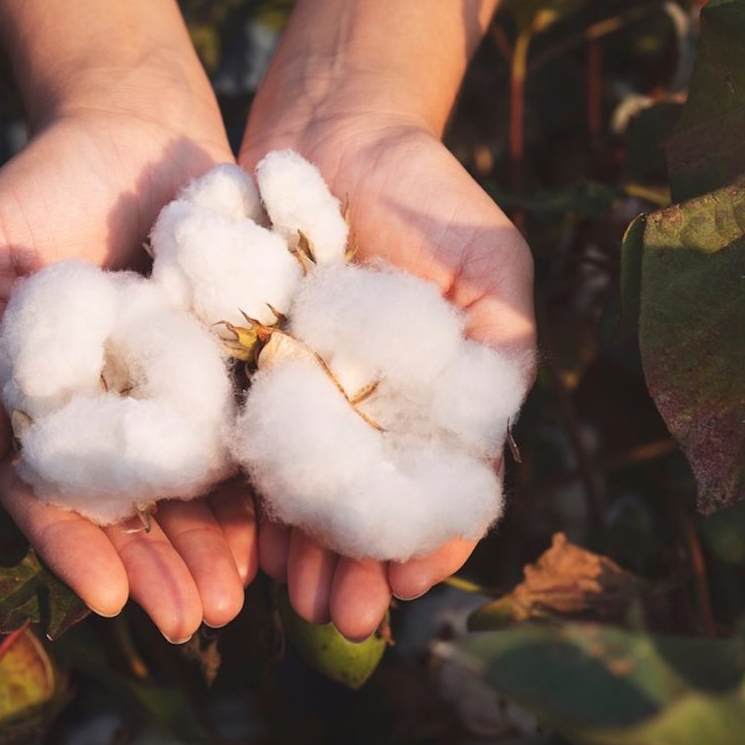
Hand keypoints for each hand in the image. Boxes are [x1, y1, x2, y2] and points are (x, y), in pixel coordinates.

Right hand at [0, 103, 256, 642]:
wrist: (131, 121)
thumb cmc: (39, 183)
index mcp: (41, 404)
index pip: (50, 493)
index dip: (73, 547)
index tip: (104, 598)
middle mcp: (109, 414)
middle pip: (130, 513)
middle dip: (156, 572)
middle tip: (191, 622)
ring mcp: (174, 396)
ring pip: (192, 495)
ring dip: (211, 553)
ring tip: (237, 602)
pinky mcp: (233, 367)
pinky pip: (247, 440)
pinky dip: (259, 492)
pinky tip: (278, 538)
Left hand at [241, 114, 535, 640]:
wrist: (333, 127)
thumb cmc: (427, 195)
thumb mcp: (489, 265)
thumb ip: (502, 347)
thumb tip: (492, 443)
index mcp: (431, 404)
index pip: (433, 491)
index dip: (426, 541)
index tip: (410, 581)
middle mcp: (367, 413)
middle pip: (362, 508)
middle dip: (355, 567)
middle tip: (343, 617)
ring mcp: (304, 398)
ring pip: (304, 493)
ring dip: (303, 552)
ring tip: (297, 600)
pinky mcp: (242, 371)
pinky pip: (246, 444)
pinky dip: (249, 494)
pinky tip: (249, 541)